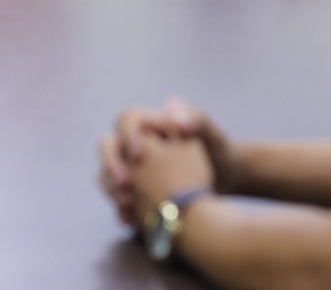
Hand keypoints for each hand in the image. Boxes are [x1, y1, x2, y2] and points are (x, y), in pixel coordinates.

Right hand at [99, 98, 239, 225]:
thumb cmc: (217, 149)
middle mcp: (136, 143)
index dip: (127, 135)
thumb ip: (195, 119)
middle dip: (111, 163)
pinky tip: (129, 219)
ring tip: (126, 204)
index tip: (139, 153)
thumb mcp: (210, 133)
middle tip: (125, 183)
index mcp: (150, 123)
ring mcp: (132, 167)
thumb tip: (172, 111)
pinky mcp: (135, 190)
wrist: (224, 179)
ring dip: (111, 188)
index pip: (127, 120)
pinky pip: (116, 197)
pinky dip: (120, 207)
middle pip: (107, 146)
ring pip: (106, 174)